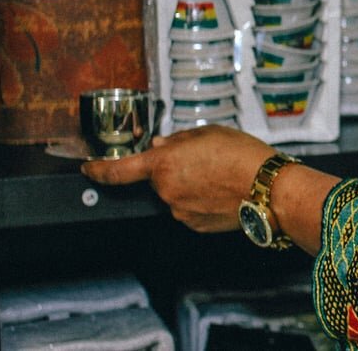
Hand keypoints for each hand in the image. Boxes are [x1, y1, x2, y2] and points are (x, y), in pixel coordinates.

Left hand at [81, 125, 275, 232]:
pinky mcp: (195, 225)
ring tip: (220, 176)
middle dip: (174, 170)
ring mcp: (179, 211)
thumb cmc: (243, 157)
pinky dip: (201, 200)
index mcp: (164, 163)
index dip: (99, 169)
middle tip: (204, 160)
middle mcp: (166, 190)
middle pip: (158, 179)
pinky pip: (190, 209)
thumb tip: (160, 147)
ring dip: (190, 185)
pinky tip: (222, 191)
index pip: (118, 170)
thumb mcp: (210, 133)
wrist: (268, 189)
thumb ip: (178, 140)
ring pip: (175, 194)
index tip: (90, 168)